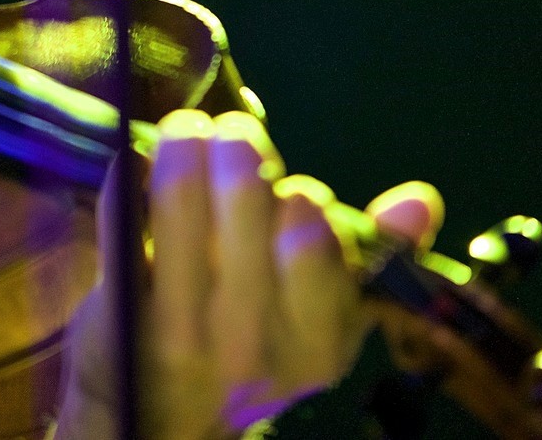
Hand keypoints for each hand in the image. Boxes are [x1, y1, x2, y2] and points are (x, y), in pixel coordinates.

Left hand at [61, 108, 441, 439]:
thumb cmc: (252, 349)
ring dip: (184, 145)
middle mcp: (252, 339)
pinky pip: (123, 216)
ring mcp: (181, 328)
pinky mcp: (119, 312)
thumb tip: (421, 198)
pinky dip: (129, 174)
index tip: (284, 188)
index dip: (297, 195)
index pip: (316, 235)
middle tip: (228, 133)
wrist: (163, 422)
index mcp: (316, 341)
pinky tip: (136, 163)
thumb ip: (374, 258)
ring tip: (185, 131)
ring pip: (182, 198)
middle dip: (239, 147)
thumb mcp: (321, 320)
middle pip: (250, 198)